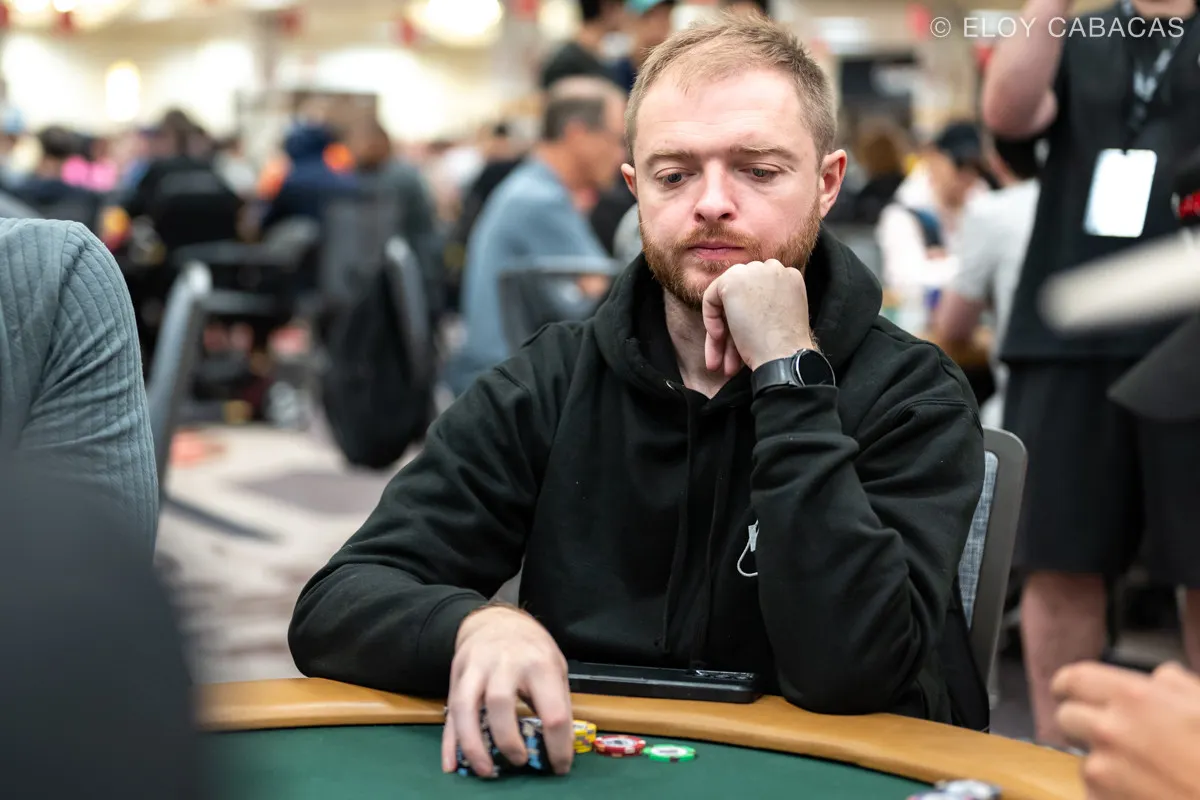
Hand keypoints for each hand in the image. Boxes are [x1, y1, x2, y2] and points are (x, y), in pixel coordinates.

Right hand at [442, 605, 573, 777]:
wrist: (495, 620)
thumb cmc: (531, 648)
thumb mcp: (555, 666)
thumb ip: (558, 702)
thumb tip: (560, 746)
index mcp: (539, 663)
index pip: (552, 711)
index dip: (558, 745)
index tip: (559, 766)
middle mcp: (504, 663)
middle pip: (500, 702)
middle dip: (508, 740)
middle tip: (519, 762)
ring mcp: (475, 668)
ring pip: (465, 706)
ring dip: (472, 744)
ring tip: (484, 771)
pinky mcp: (456, 677)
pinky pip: (450, 712)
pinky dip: (449, 742)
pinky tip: (451, 764)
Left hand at [701, 259, 814, 376]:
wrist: (784, 355)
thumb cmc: (784, 347)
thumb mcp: (780, 318)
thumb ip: (763, 305)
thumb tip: (742, 310)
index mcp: (789, 278)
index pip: (758, 293)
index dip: (748, 317)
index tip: (746, 340)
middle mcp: (773, 269)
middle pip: (741, 296)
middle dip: (732, 328)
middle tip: (728, 357)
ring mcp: (754, 271)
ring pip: (727, 299)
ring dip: (722, 333)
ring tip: (717, 362)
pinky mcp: (734, 279)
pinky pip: (711, 297)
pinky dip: (711, 319)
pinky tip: (719, 337)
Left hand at [1052, 661, 1199, 799]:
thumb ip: (1173, 685)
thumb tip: (1159, 678)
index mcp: (1133, 698)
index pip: (1072, 679)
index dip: (1070, 686)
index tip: (1069, 692)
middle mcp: (1109, 729)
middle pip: (1066, 717)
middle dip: (1085, 724)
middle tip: (1113, 736)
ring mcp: (1102, 770)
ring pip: (1084, 758)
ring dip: (1104, 763)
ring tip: (1149, 774)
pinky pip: (1095, 792)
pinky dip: (1112, 794)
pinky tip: (1147, 794)